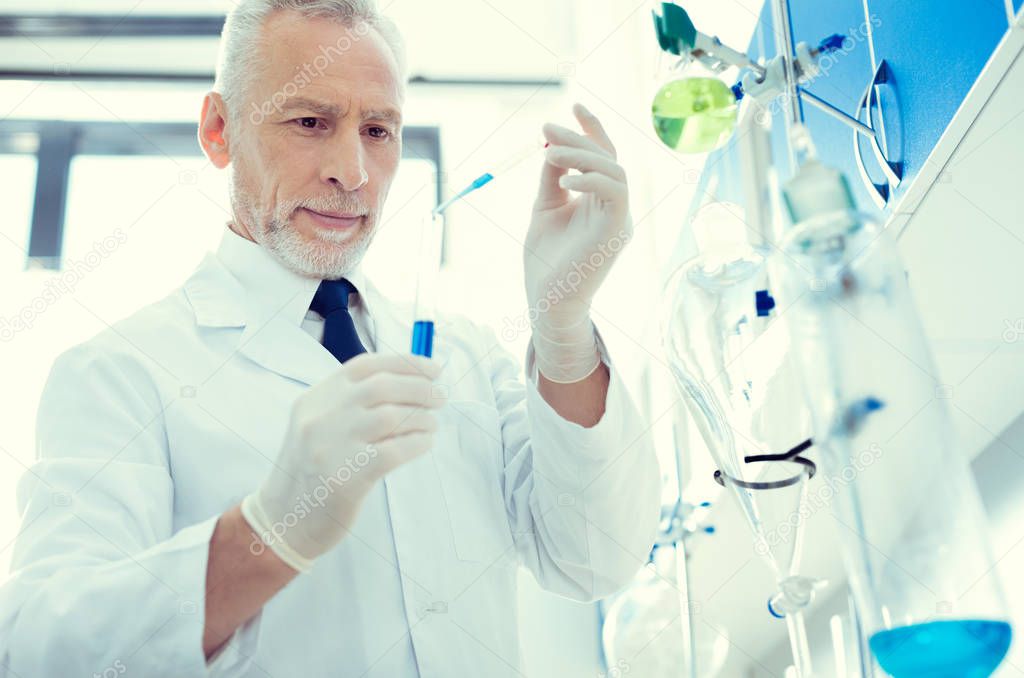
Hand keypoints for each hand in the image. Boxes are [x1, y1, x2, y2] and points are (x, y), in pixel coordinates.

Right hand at [241, 353, 443, 571]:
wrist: (281, 520)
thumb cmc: (311, 471)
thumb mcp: (318, 425)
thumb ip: (353, 404)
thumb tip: (412, 383)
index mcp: (316, 398)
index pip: (366, 366)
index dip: (406, 363)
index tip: (433, 369)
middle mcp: (321, 417)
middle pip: (383, 386)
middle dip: (420, 388)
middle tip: (439, 398)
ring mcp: (332, 447)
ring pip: (392, 416)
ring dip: (422, 418)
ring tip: (431, 425)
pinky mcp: (346, 478)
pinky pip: (394, 451)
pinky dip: (417, 443)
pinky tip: (423, 444)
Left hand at [524, 103, 631, 381]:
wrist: (548, 300)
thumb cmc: (546, 261)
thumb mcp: (544, 208)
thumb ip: (551, 177)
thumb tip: (551, 144)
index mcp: (599, 200)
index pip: (604, 155)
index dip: (592, 127)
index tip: (574, 104)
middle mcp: (614, 207)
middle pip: (607, 157)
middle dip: (578, 138)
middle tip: (546, 129)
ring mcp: (619, 219)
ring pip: (614, 170)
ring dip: (581, 156)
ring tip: (549, 155)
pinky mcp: (616, 231)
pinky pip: (615, 192)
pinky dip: (590, 180)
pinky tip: (563, 181)